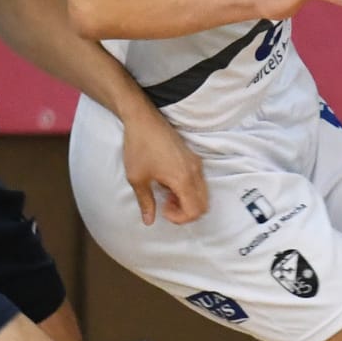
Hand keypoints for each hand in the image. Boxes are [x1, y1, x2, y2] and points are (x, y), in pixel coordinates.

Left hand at [122, 107, 207, 225]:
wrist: (143, 120)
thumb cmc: (139, 147)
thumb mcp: (137, 178)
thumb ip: (146, 202)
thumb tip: (149, 220)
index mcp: (183, 179)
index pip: (195, 210)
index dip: (180, 218)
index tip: (163, 210)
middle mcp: (195, 172)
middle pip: (203, 204)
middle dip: (186, 212)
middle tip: (167, 206)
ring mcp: (196, 163)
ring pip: (203, 193)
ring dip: (188, 200)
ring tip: (166, 195)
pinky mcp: (193, 157)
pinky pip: (199, 181)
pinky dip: (188, 190)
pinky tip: (169, 183)